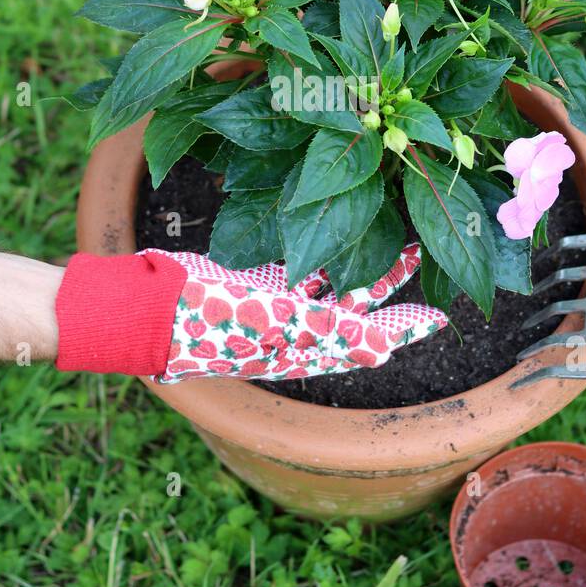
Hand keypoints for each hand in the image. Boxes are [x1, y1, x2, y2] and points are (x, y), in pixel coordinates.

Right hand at [54, 243, 446, 381]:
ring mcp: (271, 308)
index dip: (406, 330)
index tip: (441, 315)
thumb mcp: (281, 323)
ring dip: (363, 266)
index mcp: (304, 350)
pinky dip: (320, 256)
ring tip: (395, 240)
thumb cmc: (209, 317)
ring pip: (331, 287)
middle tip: (424, 257)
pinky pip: (296, 269)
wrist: (143, 307)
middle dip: (392, 289)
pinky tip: (338, 235)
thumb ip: (335, 330)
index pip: (370, 343)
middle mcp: (294, 333)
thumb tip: (389, 345)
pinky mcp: (250, 283)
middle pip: (358, 313)